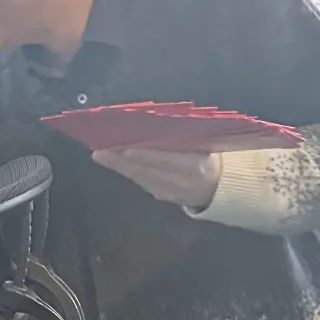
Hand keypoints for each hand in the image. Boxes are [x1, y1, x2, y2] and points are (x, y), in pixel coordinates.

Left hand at [92, 149, 222, 208]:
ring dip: (118, 166)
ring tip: (101, 154)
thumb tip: (154, 124)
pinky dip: (127, 170)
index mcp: (196, 166)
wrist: (219, 185)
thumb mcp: (203, 145)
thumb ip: (182, 138)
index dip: (144, 156)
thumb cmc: (210, 155)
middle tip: (100, 152)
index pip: (166, 161)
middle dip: (121, 162)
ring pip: (139, 178)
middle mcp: (180, 182)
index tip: (125, 150)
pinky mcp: (160, 195)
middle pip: (145, 171)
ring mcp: (169, 192)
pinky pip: (141, 181)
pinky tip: (113, 161)